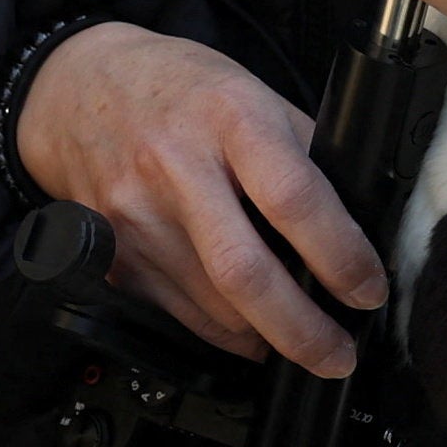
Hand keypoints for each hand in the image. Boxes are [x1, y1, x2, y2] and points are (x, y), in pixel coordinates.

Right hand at [16, 21, 382, 375]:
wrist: (78, 91)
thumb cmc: (180, 90)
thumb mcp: (254, 93)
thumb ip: (303, 154)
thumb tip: (358, 227)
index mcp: (229, 117)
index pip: (294, 198)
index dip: (340, 255)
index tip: (368, 289)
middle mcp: (176, 167)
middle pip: (244, 273)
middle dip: (303, 330)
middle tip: (339, 355)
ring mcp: (135, 216)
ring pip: (213, 309)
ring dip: (266, 337)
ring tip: (302, 340)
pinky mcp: (113, 256)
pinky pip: (178, 316)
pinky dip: (223, 333)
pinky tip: (250, 329)